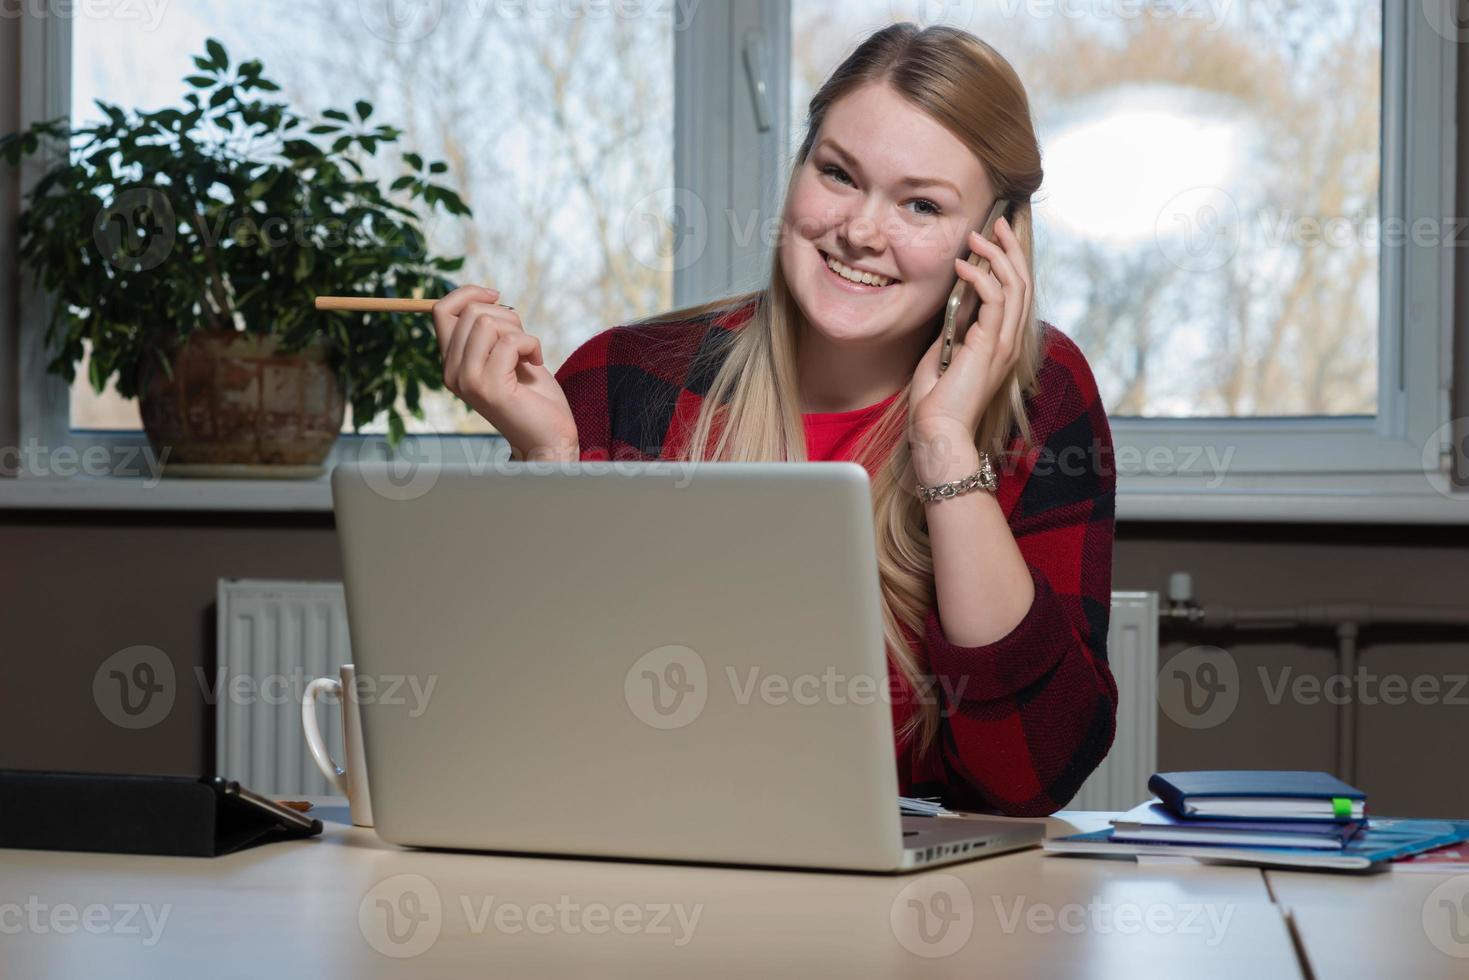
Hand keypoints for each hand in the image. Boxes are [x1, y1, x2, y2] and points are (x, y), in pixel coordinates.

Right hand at [432, 284, 578, 458]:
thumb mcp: (506, 353)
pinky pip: (510, 341)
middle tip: (522, 342)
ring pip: (488, 322)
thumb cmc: (533, 395)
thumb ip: (489, 331)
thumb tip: (485, 296)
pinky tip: (537, 363)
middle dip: (506, 317)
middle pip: (470, 312)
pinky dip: (532, 345)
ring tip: (528, 354)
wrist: (549, 436)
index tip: (497, 296)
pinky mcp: (488, 387)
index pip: (441, 310)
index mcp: (451, 363)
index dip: (469, 293)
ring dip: (519, 331)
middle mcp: (451, 372)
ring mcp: (467, 380)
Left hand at [908, 214, 1031, 481]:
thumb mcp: (943, 357)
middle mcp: (1008, 342)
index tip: (995, 239)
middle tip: (996, 223)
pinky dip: (981, 277)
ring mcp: (1003, 344)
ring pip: (1014, 286)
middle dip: (1010, 249)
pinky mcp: (990, 346)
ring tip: (978, 236)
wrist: (938, 433)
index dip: (1009, 264)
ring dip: (997, 256)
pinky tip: (963, 265)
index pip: (1014, 295)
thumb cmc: (936, 405)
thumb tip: (950, 308)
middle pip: (1021, 284)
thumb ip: (952, 332)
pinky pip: (994, 299)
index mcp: (1000, 345)